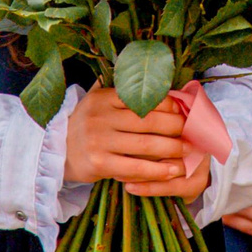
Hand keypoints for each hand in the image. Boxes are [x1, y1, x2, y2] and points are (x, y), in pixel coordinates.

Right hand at [65, 85, 202, 198]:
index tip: (183, 110)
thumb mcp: (96, 101)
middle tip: (193, 131)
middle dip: (175, 126)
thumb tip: (156, 81)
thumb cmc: (86, 125)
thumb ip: (119, 90)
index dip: (167, 103)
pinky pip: (135, 167)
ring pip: (145, 144)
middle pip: (147, 120)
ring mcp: (99, 140)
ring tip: (189, 150)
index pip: (142, 97)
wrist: (58, 152)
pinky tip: (174, 170)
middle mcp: (100, 116)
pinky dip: (158, 169)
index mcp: (103, 97)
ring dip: (172, 148)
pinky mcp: (100, 163)